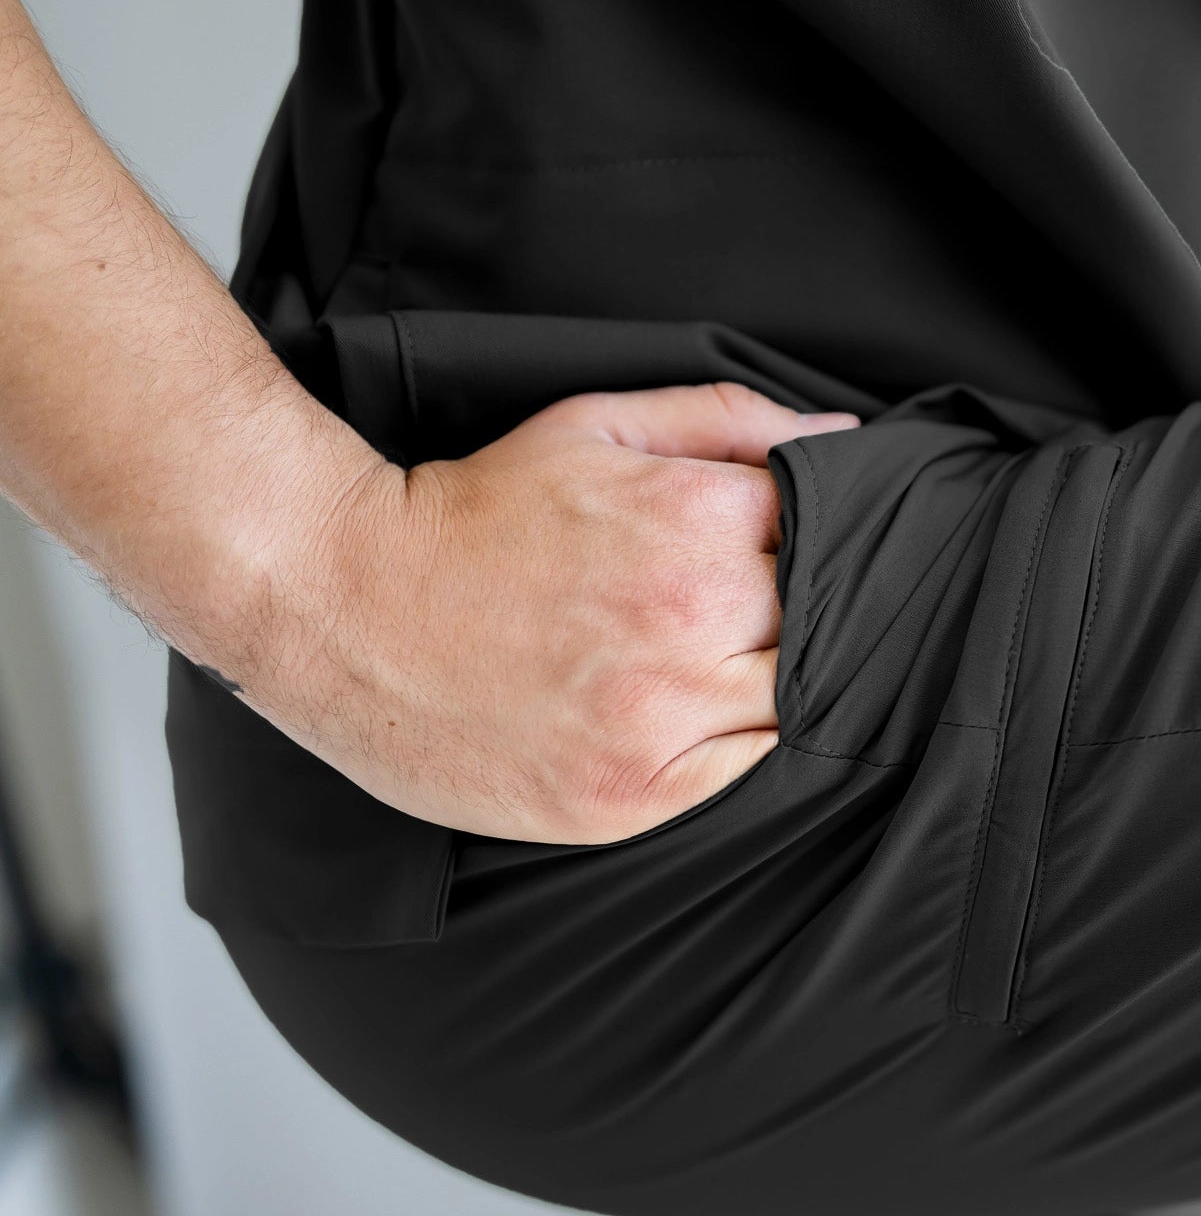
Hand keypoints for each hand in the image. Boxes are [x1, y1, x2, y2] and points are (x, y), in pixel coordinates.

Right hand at [234, 381, 858, 844]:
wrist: (342, 605)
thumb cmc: (475, 511)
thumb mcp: (597, 427)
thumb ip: (728, 420)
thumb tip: (842, 434)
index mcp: (695, 518)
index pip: (825, 530)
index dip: (806, 537)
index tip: (763, 547)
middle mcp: (693, 618)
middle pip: (819, 621)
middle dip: (788, 609)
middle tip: (724, 605)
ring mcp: (665, 716)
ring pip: (793, 701)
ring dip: (766, 679)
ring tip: (696, 658)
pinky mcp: (635, 794)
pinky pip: (746, 774)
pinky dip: (735, 747)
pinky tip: (684, 713)